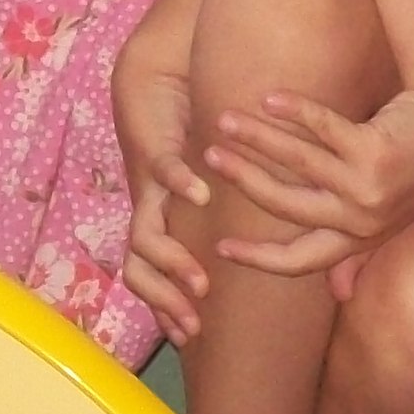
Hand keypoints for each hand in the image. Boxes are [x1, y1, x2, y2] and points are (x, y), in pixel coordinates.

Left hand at [112, 51, 212, 344]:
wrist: (154, 78)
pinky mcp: (156, 150)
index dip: (163, 308)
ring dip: (170, 263)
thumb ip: (240, 215)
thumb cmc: (191, 132)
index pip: (148, 278)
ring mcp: (149, 185)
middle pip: (136, 271)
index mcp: (158, 219)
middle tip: (194, 324)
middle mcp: (148, 208)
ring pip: (144, 237)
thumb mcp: (216, 183)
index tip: (190, 336)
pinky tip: (202, 195)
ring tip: (200, 279)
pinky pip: (165, 172)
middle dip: (163, 301)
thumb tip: (277, 240)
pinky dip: (181, 185)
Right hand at [204, 86, 413, 278]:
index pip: (298, 260)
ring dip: (256, 139)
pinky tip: (269, 98)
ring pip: (297, 163)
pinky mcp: (376, 151)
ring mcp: (369, 187)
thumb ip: (362, 250)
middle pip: (285, 205)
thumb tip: (339, 292)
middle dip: (242, 182)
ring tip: (225, 121)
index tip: (219, 248)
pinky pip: (322, 129)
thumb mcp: (393, 217)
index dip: (257, 257)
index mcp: (358, 239)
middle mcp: (361, 220)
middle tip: (209, 159)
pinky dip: (294, 112)